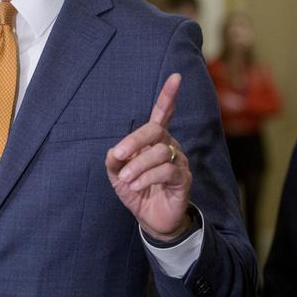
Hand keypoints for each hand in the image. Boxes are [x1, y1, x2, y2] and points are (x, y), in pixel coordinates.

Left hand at [106, 73, 192, 240]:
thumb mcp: (117, 175)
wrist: (151, 219)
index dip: (168, 96)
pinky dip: (147, 178)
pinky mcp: (183, 179)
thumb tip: (113, 153)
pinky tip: (137, 186)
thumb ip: (114, 161)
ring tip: (127, 179)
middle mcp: (170, 146)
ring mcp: (179, 162)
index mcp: (154, 140)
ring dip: (138, 166)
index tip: (176, 77)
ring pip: (160, 152)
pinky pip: (167, 171)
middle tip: (119, 155)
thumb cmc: (136, 190)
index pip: (163, 113)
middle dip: (134, 140)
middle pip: (156, 130)